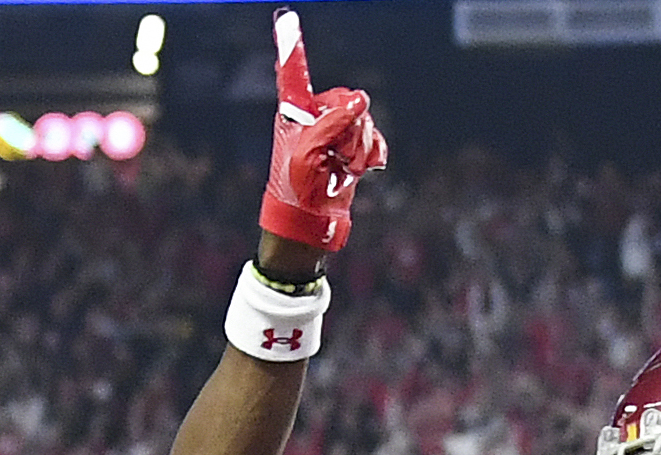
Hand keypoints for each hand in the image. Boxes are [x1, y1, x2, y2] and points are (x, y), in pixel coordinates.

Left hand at [258, 10, 385, 252]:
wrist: (309, 227)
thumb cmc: (296, 189)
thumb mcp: (308, 152)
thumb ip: (334, 121)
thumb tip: (362, 99)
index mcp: (293, 113)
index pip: (293, 75)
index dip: (291, 48)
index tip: (286, 17)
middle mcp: (314, 118)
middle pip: (346, 101)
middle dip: (349, 128)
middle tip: (335, 156)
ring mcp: (335, 135)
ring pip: (364, 121)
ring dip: (359, 147)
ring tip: (343, 170)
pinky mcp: (351, 152)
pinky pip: (374, 140)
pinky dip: (372, 154)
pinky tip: (363, 170)